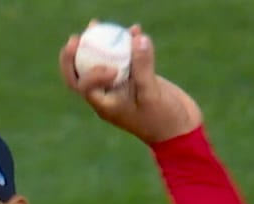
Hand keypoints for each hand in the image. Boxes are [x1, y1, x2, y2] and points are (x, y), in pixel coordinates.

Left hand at [59, 22, 202, 143]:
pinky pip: (125, 58)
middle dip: (74, 57)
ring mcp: (120, 84)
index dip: (91, 74)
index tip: (112, 69)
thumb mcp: (152, 94)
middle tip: (75, 39)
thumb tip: (138, 38)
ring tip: (95, 24)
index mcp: (104, 105)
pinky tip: (134, 30)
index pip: (85, 87)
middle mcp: (107, 94)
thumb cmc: (162, 120)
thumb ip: (143, 67)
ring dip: (97, 44)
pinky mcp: (134, 77)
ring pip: (101, 62)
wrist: (180, 128)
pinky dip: (126, 44)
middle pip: (80, 75)